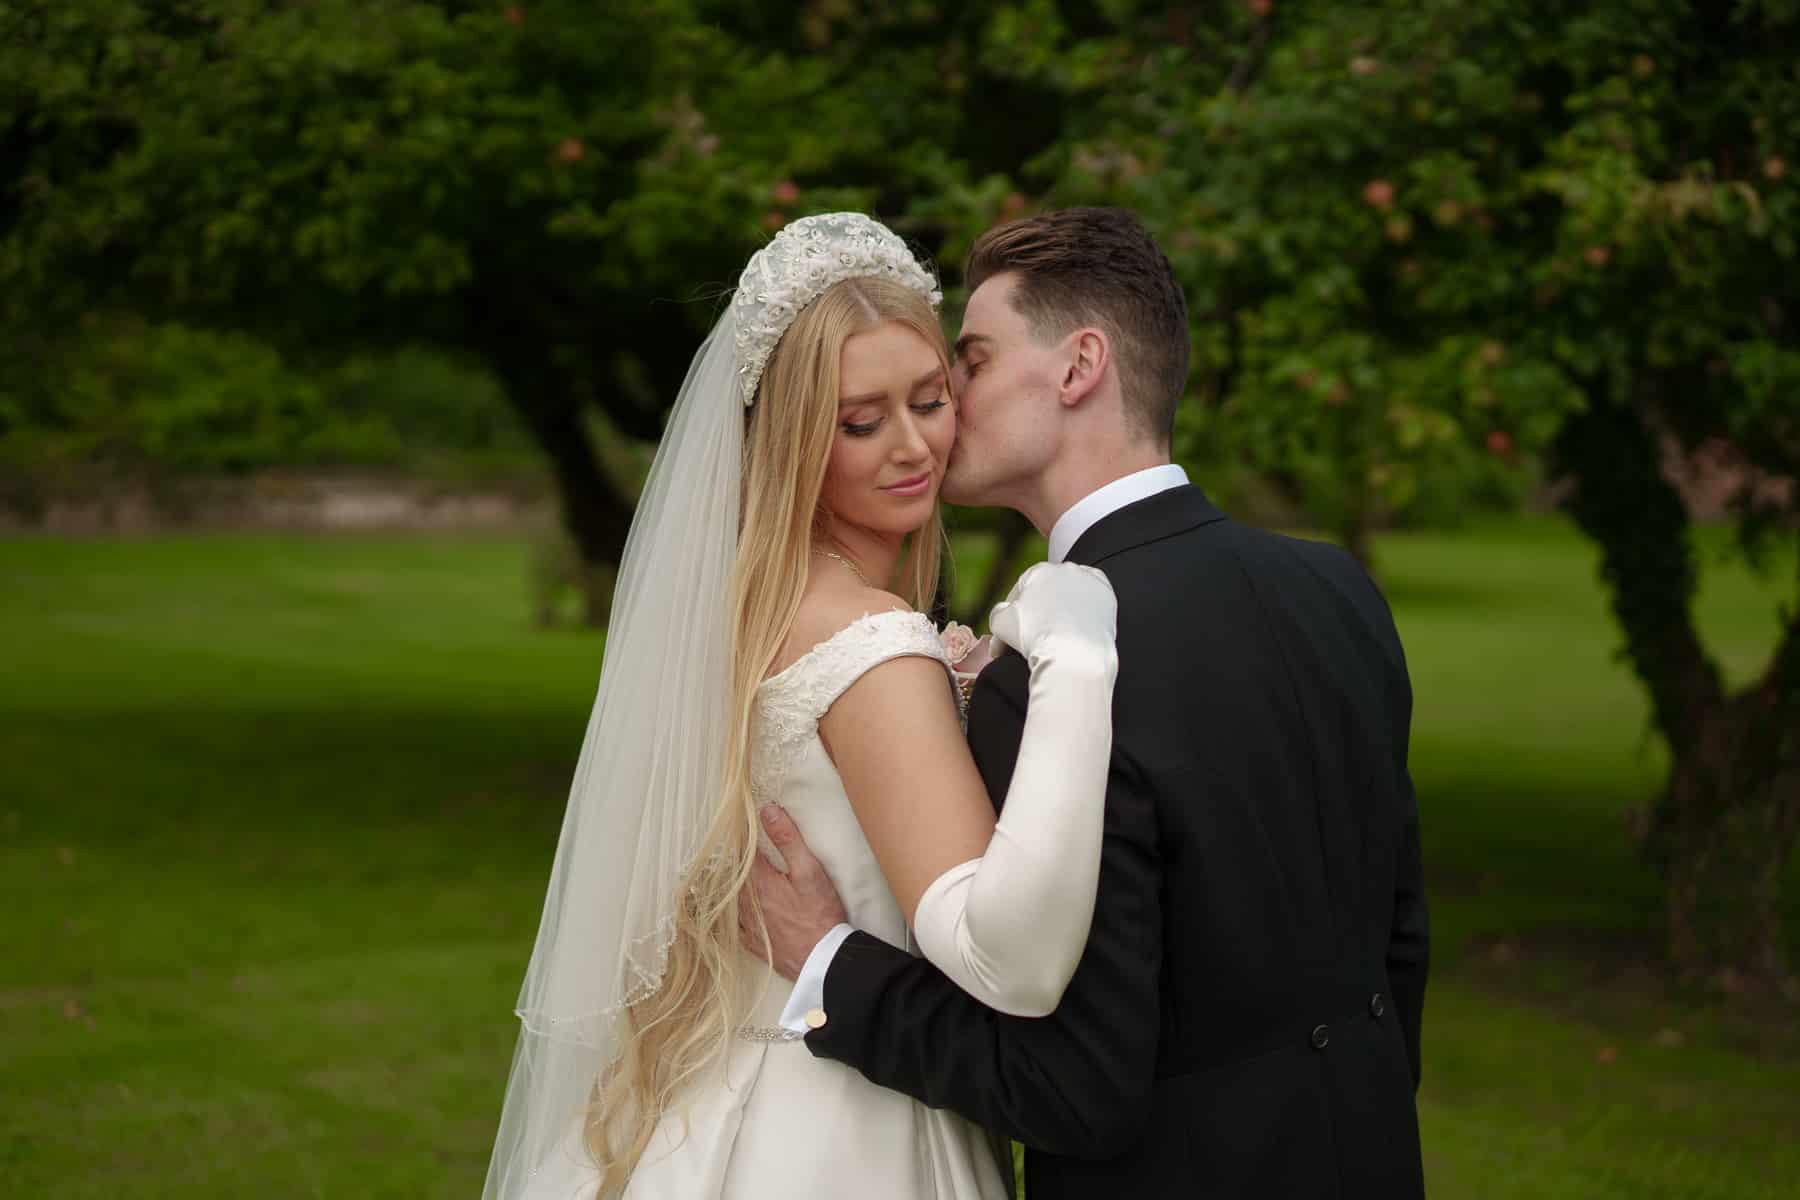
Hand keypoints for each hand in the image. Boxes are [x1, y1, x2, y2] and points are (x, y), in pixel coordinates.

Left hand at [739, 804, 848, 980]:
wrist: (824, 959)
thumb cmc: (820, 913)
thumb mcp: (809, 870)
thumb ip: (787, 839)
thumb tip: (767, 810)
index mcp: (758, 880)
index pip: (741, 850)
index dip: (742, 835)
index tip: (740, 822)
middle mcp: (746, 902)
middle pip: (733, 874)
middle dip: (736, 859)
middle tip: (737, 845)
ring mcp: (746, 924)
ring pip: (730, 897)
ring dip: (732, 883)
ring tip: (734, 872)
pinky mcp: (751, 942)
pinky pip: (732, 923)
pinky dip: (731, 911)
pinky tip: (734, 907)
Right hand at [989, 561, 1117, 664]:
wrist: (1074, 656)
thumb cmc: (1034, 638)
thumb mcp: (1000, 624)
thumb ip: (998, 613)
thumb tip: (1003, 613)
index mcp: (1037, 570)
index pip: (1020, 592)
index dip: (1013, 615)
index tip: (1011, 636)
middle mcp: (1065, 569)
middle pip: (1047, 592)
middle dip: (1039, 611)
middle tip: (1034, 637)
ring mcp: (1089, 580)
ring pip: (1071, 595)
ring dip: (1063, 610)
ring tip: (1057, 635)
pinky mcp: (1107, 595)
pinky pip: (1093, 601)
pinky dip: (1086, 611)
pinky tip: (1079, 628)